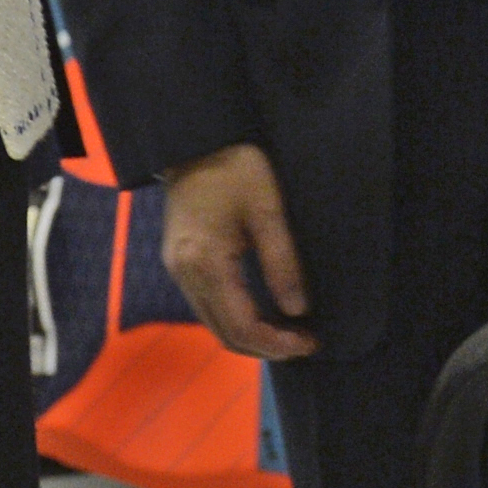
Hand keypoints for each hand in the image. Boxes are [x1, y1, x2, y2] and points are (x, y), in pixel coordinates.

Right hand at [158, 144, 315, 359]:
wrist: (195, 140)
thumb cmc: (234, 167)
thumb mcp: (267, 208)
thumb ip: (282, 260)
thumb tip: (298, 309)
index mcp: (204, 259)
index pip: (241, 325)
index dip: (277, 343)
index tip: (310, 341)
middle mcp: (184, 271)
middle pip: (224, 334)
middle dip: (266, 347)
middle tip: (305, 343)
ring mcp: (178, 268)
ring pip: (215, 324)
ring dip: (251, 337)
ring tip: (289, 333)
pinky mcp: (180, 262)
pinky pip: (208, 306)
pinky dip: (236, 320)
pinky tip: (264, 314)